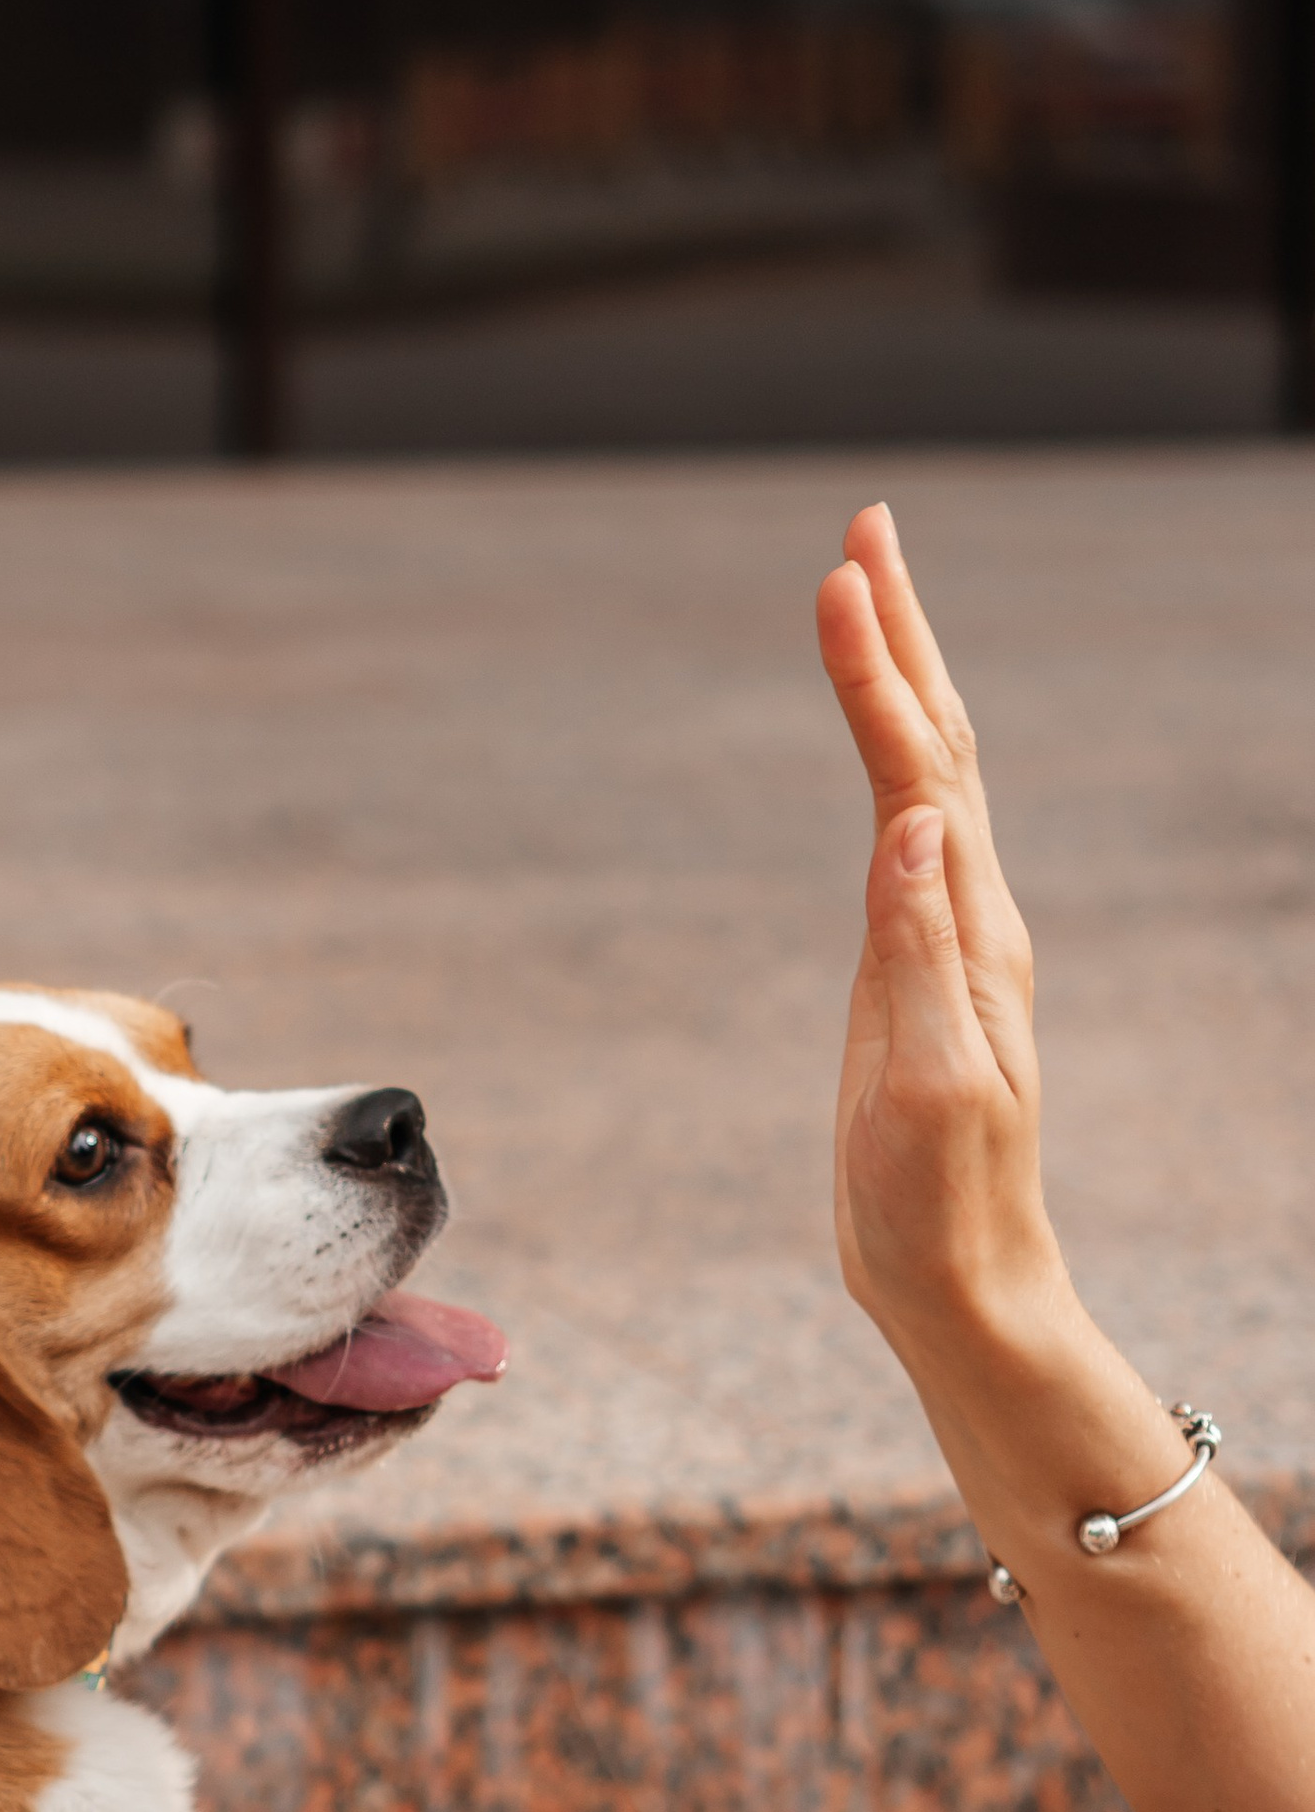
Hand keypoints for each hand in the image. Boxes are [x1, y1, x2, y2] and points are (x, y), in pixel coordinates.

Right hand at [815, 505, 1075, 1371]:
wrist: (962, 1283)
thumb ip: (923, 950)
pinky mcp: (920, 969)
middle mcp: (970, 913)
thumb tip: (919, 823)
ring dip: (896, 679)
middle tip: (866, 528)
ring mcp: (948, 937)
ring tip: (864, 598)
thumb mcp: (934, 1080)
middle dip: (899, 631)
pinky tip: (883, 751)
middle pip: (935, 741)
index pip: (918, 768)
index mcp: (971, 931)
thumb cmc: (941, 1200)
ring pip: (927, 775)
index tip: (840, 574)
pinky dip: (889, 758)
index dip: (876, 669)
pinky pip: (908, 830)